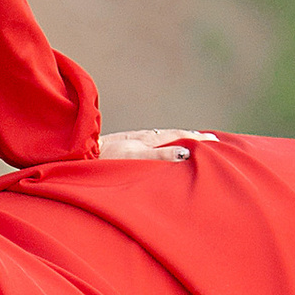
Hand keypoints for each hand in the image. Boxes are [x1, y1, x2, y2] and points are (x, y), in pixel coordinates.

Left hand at [96, 124, 219, 162]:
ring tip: (195, 142)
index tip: (216, 142)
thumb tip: (187, 152)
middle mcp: (142, 138)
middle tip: (213, 140)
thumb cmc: (105, 159)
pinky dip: (166, 145)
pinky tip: (165, 150)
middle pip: (174, 135)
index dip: (198, 140)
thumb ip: (160, 155)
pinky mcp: (125, 149)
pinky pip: (153, 146)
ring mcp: (134, 143)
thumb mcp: (135, 156)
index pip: (179, 136)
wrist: (77, 155)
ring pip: (164, 140)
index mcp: (148, 139)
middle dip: (194, 137)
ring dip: (181, 140)